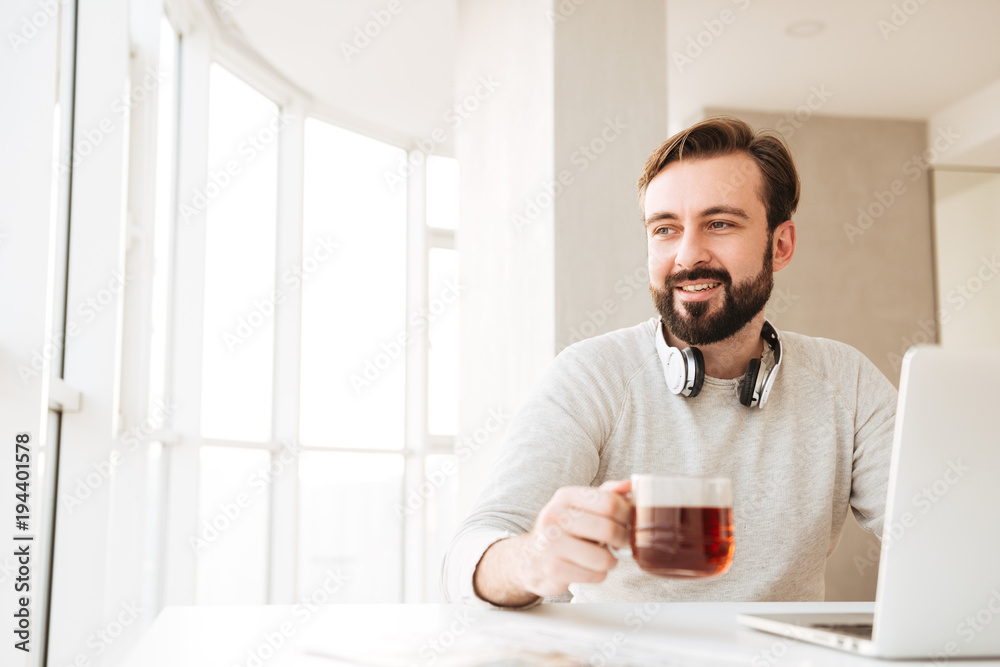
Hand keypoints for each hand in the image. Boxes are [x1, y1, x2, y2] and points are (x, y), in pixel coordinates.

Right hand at [513, 479, 632, 597]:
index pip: (609, 501)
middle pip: (609, 529)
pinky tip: (590, 569)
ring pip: (604, 558)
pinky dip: (599, 575)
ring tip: (605, 557)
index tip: (628, 522)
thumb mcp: (581, 507)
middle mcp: (555, 516)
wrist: (530, 559)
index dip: (627, 514)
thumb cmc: (564, 531)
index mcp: (565, 496)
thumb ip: (606, 495)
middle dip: (624, 540)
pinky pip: (594, 576)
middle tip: (622, 543)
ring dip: (611, 561)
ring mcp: (551, 543)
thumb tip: (629, 485)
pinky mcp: (553, 568)